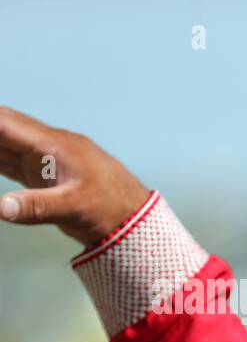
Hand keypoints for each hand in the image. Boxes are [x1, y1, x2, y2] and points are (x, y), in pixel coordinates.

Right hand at [0, 107, 149, 246]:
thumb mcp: (75, 210)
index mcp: (52, 145)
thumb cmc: (112, 209)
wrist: (137, 219)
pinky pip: (9, 161)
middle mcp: (46, 145)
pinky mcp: (45, 175)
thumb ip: (37, 208)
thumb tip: (1, 208)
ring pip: (2, 144)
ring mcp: (45, 159)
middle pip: (0, 128)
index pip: (3, 122)